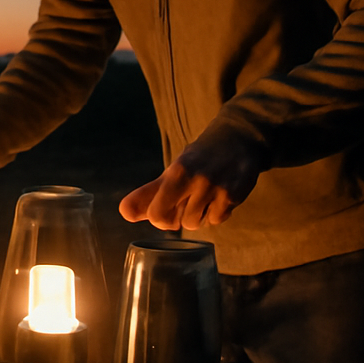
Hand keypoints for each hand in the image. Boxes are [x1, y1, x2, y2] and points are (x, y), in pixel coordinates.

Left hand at [119, 128, 265, 230]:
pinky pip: (217, 220)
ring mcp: (218, 189)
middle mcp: (197, 180)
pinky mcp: (235, 196)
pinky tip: (219, 196)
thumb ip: (149, 194)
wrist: (238, 139)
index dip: (159, 217)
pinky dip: (215, 213)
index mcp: (177, 172)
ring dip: (197, 216)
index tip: (166, 210)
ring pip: (196, 224)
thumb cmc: (200, 158)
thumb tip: (125, 213)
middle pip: (177, 222)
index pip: (156, 214)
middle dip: (177, 217)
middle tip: (185, 202)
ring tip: (203, 197)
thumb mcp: (173, 170)